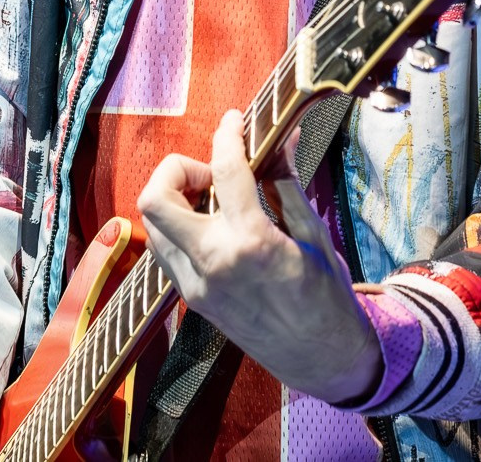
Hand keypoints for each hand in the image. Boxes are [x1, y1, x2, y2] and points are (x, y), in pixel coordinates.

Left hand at [137, 110, 382, 404]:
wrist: (320, 359)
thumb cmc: (327, 297)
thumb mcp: (315, 236)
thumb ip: (288, 186)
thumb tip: (280, 140)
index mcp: (251, 242)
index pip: (225, 171)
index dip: (227, 134)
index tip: (234, 121)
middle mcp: (213, 263)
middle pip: (155, 200)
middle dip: (176, 170)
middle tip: (212, 173)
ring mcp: (196, 286)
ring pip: (154, 227)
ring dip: (174, 201)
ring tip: (212, 199)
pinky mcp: (193, 301)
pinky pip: (167, 253)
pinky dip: (179, 229)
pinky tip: (211, 227)